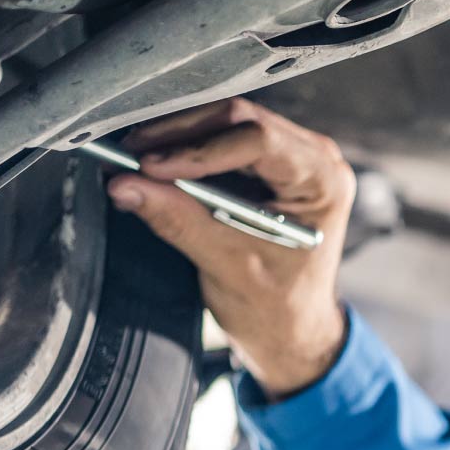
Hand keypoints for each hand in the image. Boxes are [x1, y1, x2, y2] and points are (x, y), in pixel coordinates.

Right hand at [108, 98, 354, 398]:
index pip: (259, 141)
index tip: (152, 166)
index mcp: (323, 182)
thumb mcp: (228, 266)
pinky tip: (150, 164)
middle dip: (180, 135)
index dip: (200, 148)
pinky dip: (184, 150)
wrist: (294, 328)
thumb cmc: (280, 306)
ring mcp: (291, 157)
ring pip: (225, 124)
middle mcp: (314, 160)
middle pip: (239, 121)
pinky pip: (220, 141)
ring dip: (177, 138)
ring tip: (132, 158)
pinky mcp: (266, 165)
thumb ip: (179, 221)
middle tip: (128, 153)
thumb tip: (126, 185)